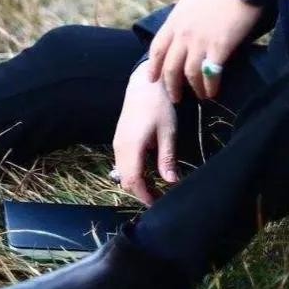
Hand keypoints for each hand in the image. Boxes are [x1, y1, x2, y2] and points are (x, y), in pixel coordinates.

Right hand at [111, 60, 179, 205]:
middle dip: (141, 192)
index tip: (159, 205)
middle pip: (125, 180)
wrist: (144, 84)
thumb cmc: (159, 106)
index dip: (145, 196)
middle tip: (160, 198)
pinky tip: (148, 173)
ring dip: (137, 183)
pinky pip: (122, 163)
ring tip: (156, 188)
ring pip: (123, 173)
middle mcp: (120, 147)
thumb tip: (171, 182)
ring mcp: (117, 143)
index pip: (133, 181)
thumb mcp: (168, 132)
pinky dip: (133, 173)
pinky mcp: (119, 140)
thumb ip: (167, 158)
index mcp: (131, 147)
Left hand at [146, 0, 284, 102]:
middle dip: (171, 86)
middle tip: (176, 98)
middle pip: (170, 67)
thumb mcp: (192, 0)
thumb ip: (184, 18)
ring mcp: (200, 41)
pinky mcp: (220, 47)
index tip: (153, 79)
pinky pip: (210, 74)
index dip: (154, 66)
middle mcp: (183, 33)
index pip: (157, 48)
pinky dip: (210, 86)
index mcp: (175, 20)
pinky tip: (213, 91)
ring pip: (190, 74)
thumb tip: (183, 31)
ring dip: (194, 89)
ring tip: (200, 96)